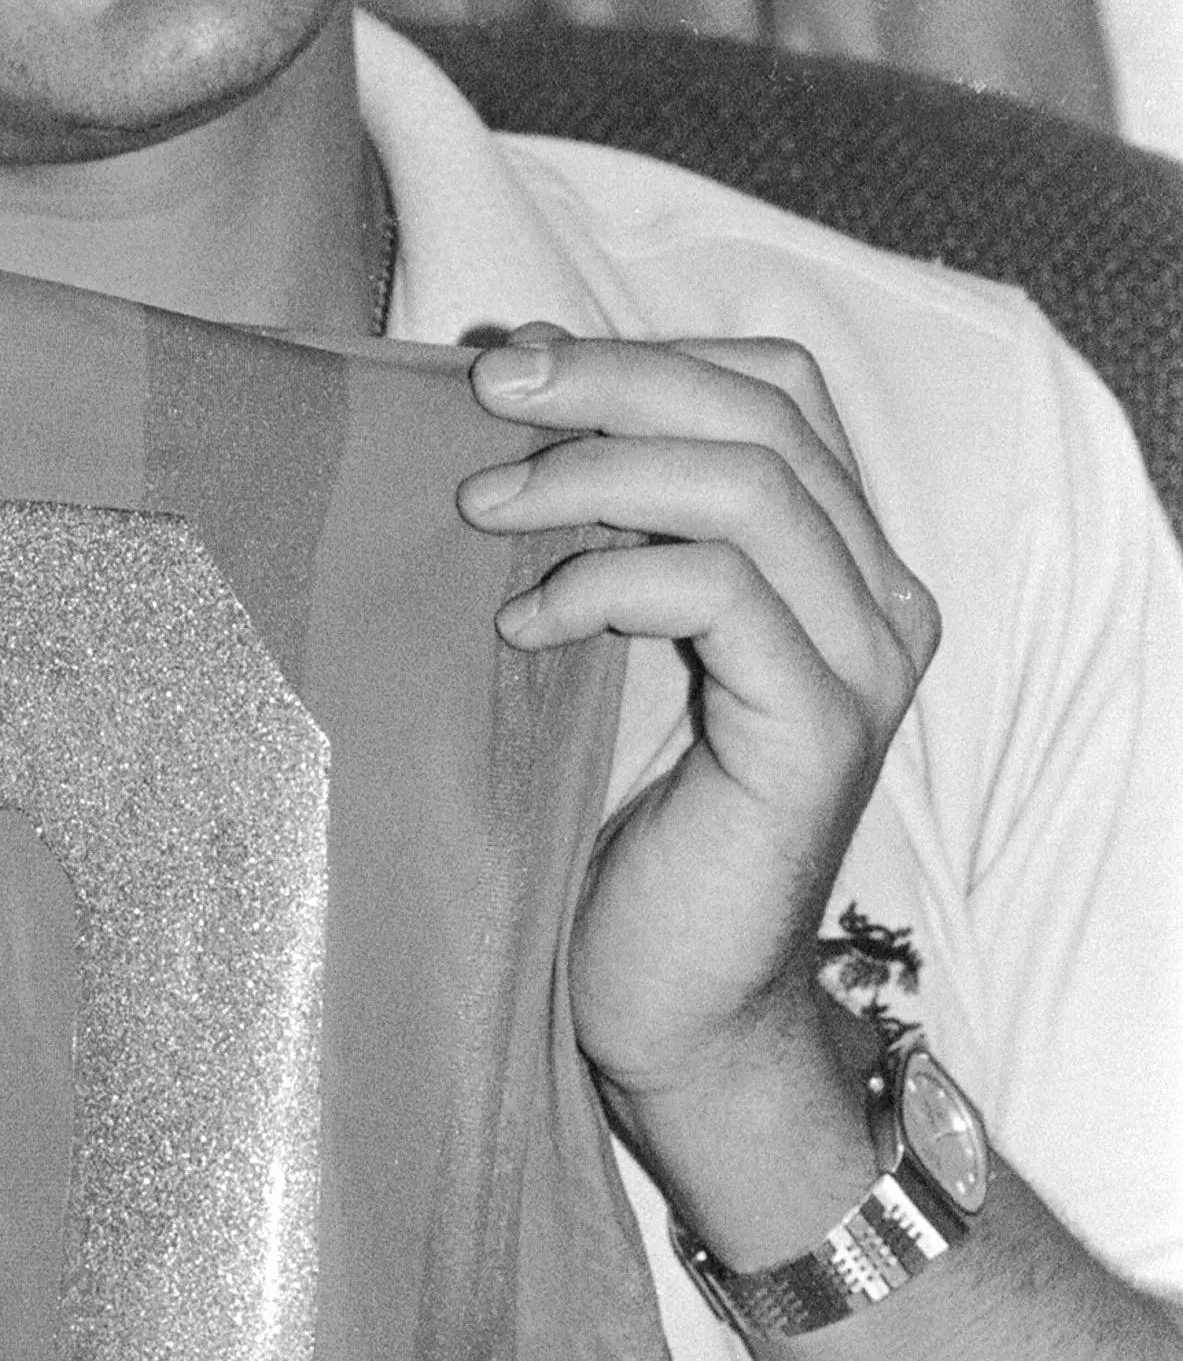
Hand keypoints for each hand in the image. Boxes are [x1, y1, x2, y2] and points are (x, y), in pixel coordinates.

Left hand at [460, 324, 939, 1249]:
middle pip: (764, 409)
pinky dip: (605, 582)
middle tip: (482, 392)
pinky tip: (524, 624)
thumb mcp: (603, 637)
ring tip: (481, 508)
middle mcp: (879, 597)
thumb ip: (600, 523)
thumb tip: (512, 385)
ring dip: (595, 471)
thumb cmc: (618, 826)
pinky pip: (716, 593)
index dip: (643, 351)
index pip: (773, 384)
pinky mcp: (818, 728)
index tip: (508, 360)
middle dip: (609, 380)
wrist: (669, 1008)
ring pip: (746, 483)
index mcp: (841, 556)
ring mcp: (862, 661)